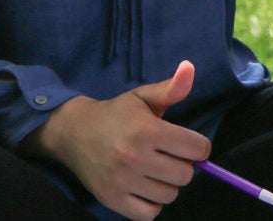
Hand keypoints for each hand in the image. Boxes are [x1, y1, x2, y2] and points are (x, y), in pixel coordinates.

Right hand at [23, 60, 210, 220]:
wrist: (74, 132)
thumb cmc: (116, 114)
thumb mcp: (143, 97)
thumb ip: (171, 88)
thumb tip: (190, 67)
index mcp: (146, 130)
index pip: (196, 149)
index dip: (198, 146)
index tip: (188, 143)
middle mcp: (135, 157)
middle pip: (185, 175)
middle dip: (183, 165)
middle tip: (169, 156)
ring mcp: (122, 181)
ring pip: (169, 195)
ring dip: (167, 184)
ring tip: (155, 170)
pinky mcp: (112, 199)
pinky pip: (149, 214)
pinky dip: (152, 204)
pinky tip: (145, 188)